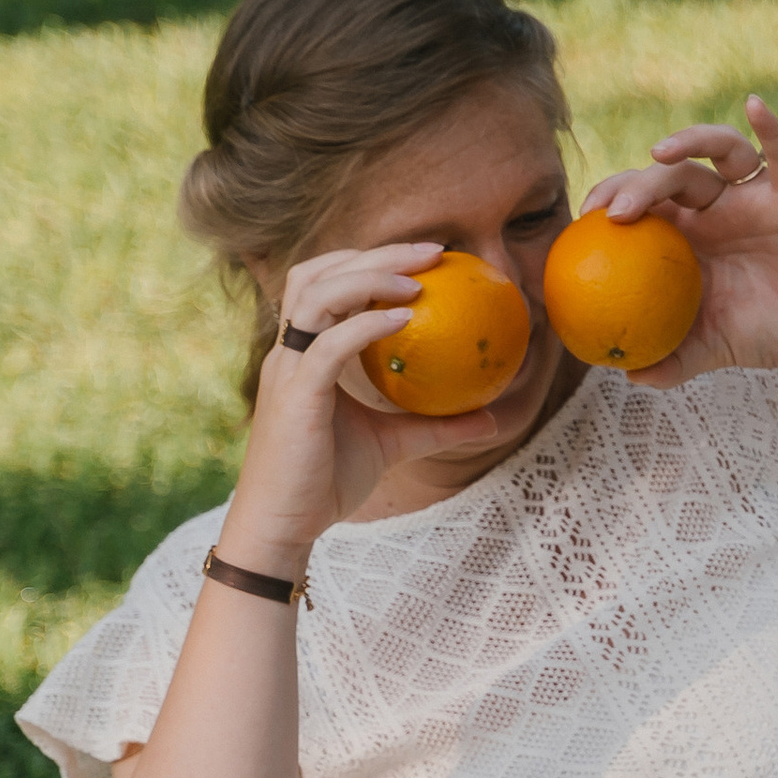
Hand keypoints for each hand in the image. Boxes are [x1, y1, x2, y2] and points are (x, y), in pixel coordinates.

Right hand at [219, 244, 511, 573]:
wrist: (283, 526)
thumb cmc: (327, 483)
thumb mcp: (394, 446)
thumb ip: (437, 426)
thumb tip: (494, 418)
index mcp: (304, 353)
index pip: (325, 284)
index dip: (368, 261)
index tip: (425, 257)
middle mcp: (289, 352)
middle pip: (317, 273)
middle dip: (373, 253)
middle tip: (432, 251)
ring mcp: (287, 370)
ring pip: (316, 295)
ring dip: (367, 277)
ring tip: (418, 278)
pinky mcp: (295, 395)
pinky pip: (328, 345)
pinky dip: (364, 324)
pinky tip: (404, 318)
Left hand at [570, 94, 777, 385]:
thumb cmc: (770, 332)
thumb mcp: (714, 349)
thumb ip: (673, 360)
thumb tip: (627, 375)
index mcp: (691, 236)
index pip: (643, 204)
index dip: (611, 201)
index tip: (585, 220)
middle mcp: (718, 206)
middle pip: (670, 176)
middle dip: (636, 183)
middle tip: (613, 209)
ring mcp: (754, 194)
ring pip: (717, 151)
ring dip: (688, 142)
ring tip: (660, 154)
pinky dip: (770, 126)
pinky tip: (754, 105)